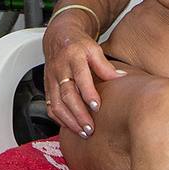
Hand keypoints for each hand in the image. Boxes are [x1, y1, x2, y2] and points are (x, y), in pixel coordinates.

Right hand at [43, 13, 123, 138]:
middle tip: (90, 127)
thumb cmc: (79, 44)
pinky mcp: (47, 88)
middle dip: (78, 113)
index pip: (80, 77)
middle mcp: (60, 69)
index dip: (88, 93)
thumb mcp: (94, 49)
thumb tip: (121, 78)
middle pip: (67, 94)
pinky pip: (50, 106)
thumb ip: (105, 66)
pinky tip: (70, 127)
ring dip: (69, 121)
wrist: (59, 37)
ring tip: (83, 132)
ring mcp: (51, 79)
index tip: (96, 107)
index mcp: (73, 57)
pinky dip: (59, 119)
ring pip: (56, 104)